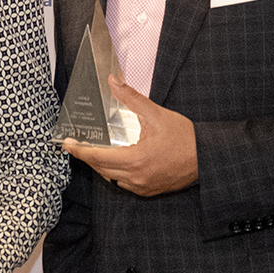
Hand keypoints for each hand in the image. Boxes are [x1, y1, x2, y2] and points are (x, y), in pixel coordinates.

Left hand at [64, 77, 197, 195]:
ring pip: (111, 177)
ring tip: (92, 151)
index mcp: (136, 160)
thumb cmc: (185, 138)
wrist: (207, 158)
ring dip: (100, 165)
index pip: (98, 157)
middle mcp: (137, 178)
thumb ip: (131, 98)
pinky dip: (115, 172)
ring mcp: (142, 187)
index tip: (66, 143)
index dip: (79, 150)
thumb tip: (114, 81)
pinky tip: (114, 161)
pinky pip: (123, 184)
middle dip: (86, 156)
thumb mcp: (156, 114)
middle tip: (75, 144)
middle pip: (101, 168)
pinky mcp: (148, 191)